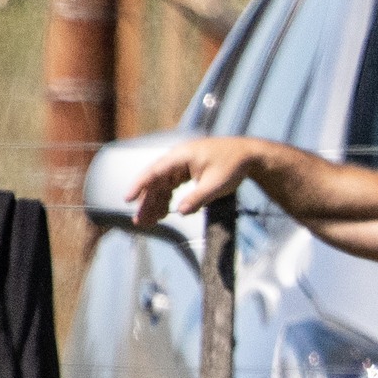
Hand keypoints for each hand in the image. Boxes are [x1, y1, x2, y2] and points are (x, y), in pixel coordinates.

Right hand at [126, 137, 267, 224]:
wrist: (249, 156)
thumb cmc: (234, 164)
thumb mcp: (216, 185)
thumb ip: (197, 198)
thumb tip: (181, 212)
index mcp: (181, 156)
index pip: (154, 171)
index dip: (139, 186)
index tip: (127, 199)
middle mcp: (178, 159)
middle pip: (156, 182)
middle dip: (147, 202)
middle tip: (140, 221)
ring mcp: (183, 165)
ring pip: (163, 185)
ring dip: (156, 203)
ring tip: (150, 222)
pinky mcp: (188, 171)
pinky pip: (172, 186)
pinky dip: (168, 199)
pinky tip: (163, 213)